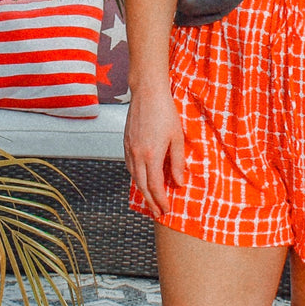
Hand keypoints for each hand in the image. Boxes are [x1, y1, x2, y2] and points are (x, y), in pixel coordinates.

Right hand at [123, 86, 185, 217]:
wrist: (147, 93)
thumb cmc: (165, 112)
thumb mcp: (177, 138)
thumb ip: (177, 162)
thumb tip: (179, 183)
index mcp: (151, 155)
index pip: (155, 185)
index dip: (160, 199)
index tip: (166, 209)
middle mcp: (137, 155)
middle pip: (142, 185)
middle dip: (150, 201)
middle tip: (158, 212)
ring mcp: (129, 149)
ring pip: (133, 177)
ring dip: (142, 190)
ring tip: (150, 199)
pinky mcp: (125, 143)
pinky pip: (129, 166)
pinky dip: (135, 177)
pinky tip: (141, 179)